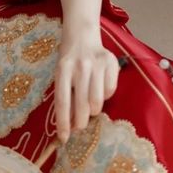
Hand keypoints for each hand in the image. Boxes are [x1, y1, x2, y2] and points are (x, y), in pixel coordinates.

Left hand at [53, 27, 119, 142]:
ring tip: (89, 103)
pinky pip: (111, 90)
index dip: (63, 122)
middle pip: (81, 105)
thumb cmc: (69, 59)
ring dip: (93, 109)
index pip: (62, 101)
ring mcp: (96, 64)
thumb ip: (65, 95)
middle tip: (80, 125)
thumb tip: (68, 126)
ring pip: (97, 101)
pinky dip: (106, 95)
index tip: (63, 138)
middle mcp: (79, 66)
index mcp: (62, 69)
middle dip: (80, 121)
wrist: (82, 34)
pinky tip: (100, 87)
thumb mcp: (61, 74)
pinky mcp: (111, 63)